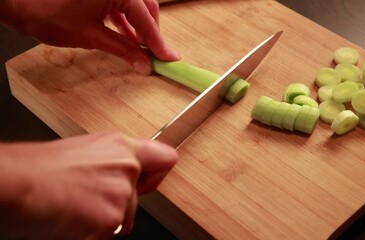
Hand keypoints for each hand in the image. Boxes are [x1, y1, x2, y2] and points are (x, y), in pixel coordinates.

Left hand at [0, 0, 179, 73]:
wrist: (18, 2)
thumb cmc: (47, 13)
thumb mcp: (91, 36)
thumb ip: (122, 49)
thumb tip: (143, 64)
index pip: (146, 19)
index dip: (159, 42)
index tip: (169, 58)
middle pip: (146, 8)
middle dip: (151, 33)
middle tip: (156, 55)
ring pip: (135, 6)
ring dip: (139, 28)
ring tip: (141, 50)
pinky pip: (121, 4)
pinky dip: (125, 22)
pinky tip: (126, 38)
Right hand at [0, 131, 176, 238]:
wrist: (17, 185)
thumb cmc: (39, 169)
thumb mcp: (85, 152)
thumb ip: (112, 162)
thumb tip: (123, 174)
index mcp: (120, 147)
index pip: (165, 158)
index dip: (156, 175)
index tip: (147, 183)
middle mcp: (127, 167)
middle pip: (138, 198)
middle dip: (118, 204)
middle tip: (89, 199)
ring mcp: (121, 193)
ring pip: (124, 218)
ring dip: (103, 219)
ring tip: (76, 206)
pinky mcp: (111, 219)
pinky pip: (109, 233)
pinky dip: (92, 233)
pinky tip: (73, 219)